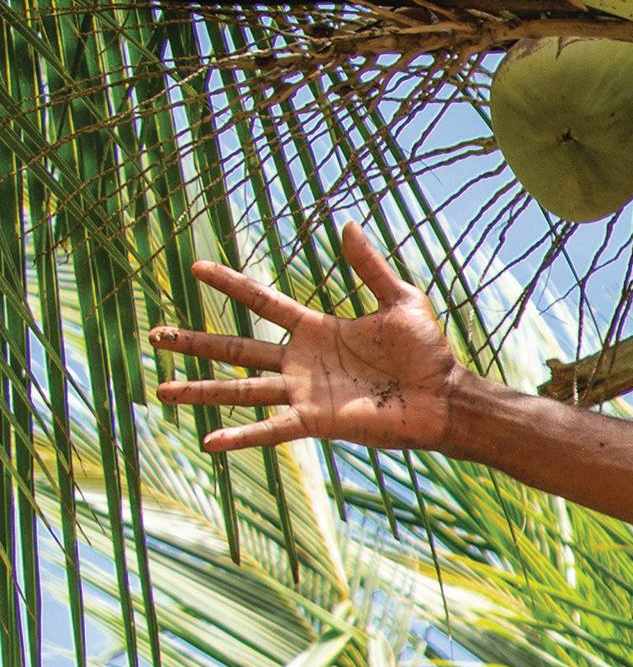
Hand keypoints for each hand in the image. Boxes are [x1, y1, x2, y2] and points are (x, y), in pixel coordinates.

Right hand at [149, 224, 462, 457]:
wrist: (443, 396)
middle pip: (235, 349)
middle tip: (155, 335)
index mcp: (316, 329)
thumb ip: (369, 265)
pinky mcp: (316, 421)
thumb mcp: (400, 299)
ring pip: (240, 390)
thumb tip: (347, 224)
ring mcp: (304, 392)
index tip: (196, 269)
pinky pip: (271, 428)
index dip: (230, 284)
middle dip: (195, 342)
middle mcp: (301, 361)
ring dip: (200, 391)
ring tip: (160, 389)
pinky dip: (241, 436)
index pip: (262, 301)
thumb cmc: (427, 352)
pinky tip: (210, 442)